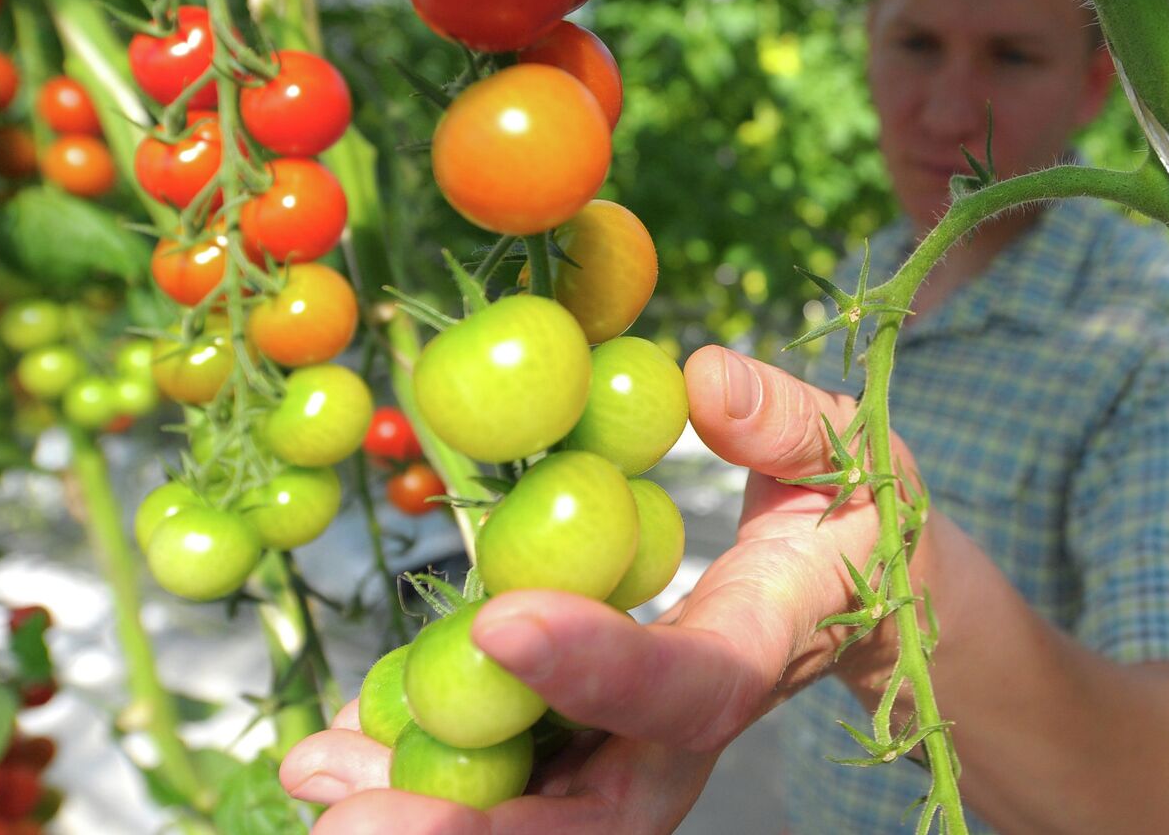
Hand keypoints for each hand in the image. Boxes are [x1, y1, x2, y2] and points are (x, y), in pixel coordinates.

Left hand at [281, 346, 920, 832]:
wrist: (855, 600)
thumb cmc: (850, 519)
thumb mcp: (850, 455)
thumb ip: (789, 422)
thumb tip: (704, 379)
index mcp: (756, 651)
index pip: (683, 687)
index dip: (598, 667)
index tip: (497, 619)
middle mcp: (682, 733)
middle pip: (590, 818)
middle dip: (478, 831)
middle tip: (352, 810)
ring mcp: (628, 751)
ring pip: (533, 820)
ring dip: (421, 811)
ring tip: (313, 773)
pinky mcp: (583, 745)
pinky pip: (504, 782)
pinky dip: (415, 772)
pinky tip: (331, 746)